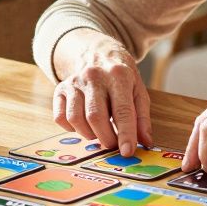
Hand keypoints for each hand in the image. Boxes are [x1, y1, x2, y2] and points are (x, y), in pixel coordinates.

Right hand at [52, 29, 152, 155]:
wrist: (97, 53)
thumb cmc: (121, 76)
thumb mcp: (138, 90)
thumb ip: (142, 117)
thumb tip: (145, 142)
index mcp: (119, 75)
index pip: (122, 110)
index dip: (125, 134)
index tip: (127, 152)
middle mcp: (94, 76)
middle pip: (96, 117)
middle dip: (106, 138)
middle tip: (113, 144)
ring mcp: (74, 82)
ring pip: (76, 118)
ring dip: (89, 134)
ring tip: (99, 132)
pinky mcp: (60, 89)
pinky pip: (60, 117)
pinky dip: (72, 129)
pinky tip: (83, 124)